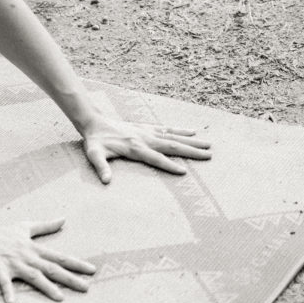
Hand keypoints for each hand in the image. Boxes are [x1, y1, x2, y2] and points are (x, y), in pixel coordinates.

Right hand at [0, 219, 95, 302]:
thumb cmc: (1, 234)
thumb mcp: (24, 227)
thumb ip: (45, 226)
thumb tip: (63, 219)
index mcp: (34, 249)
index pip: (59, 256)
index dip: (76, 264)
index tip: (93, 270)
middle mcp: (27, 257)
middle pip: (52, 268)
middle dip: (70, 278)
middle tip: (87, 288)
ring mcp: (13, 263)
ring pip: (33, 276)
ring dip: (46, 286)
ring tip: (60, 298)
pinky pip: (4, 282)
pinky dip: (8, 291)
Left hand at [82, 117, 210, 183]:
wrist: (94, 121)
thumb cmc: (95, 142)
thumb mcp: (94, 155)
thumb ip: (101, 167)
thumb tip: (106, 181)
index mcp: (135, 147)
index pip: (155, 158)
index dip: (169, 165)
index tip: (184, 171)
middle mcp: (145, 138)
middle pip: (171, 146)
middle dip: (191, 151)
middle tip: (209, 155)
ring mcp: (147, 132)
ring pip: (173, 136)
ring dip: (191, 141)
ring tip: (208, 144)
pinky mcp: (147, 127)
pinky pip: (167, 128)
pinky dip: (180, 130)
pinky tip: (192, 131)